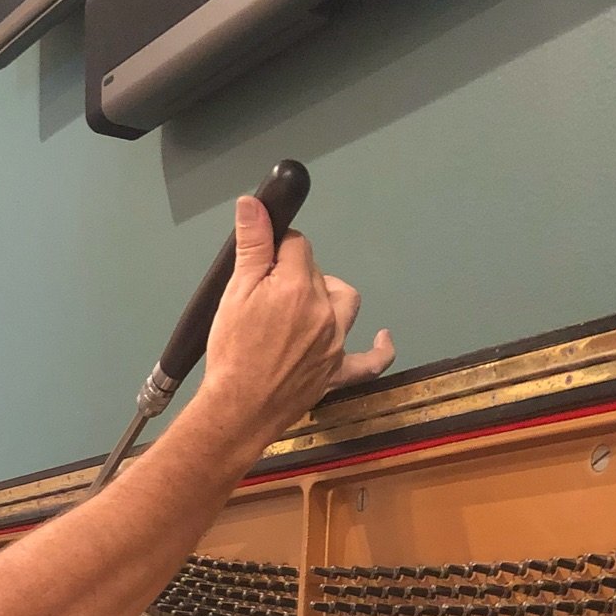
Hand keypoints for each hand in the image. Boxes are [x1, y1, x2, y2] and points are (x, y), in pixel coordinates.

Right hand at [199, 197, 394, 452]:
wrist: (238, 410)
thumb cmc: (231, 354)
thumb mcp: (234, 292)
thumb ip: (252, 245)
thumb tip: (255, 204)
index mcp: (298, 287)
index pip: (298, 245)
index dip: (277, 250)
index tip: (261, 267)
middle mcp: (325, 311)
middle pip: (318, 273)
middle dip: (295, 275)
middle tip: (265, 299)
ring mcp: (335, 343)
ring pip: (345, 302)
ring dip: (330, 296)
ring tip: (305, 304)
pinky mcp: (337, 373)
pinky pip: (369, 362)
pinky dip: (379, 349)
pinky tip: (384, 337)